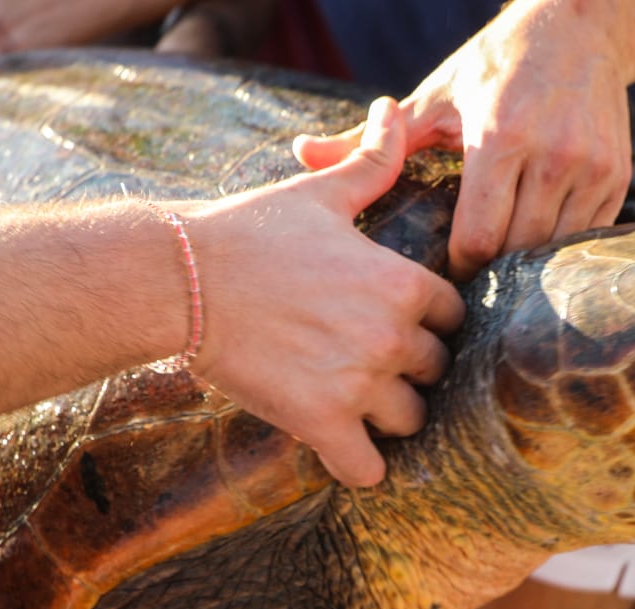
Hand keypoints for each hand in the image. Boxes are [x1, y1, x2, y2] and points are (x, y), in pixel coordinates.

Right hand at [185, 98, 465, 487]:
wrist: (181, 280)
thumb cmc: (249, 231)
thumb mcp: (319, 191)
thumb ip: (372, 163)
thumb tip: (391, 111)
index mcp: (402, 282)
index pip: (453, 317)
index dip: (427, 321)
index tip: (396, 322)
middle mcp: (391, 337)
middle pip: (437, 371)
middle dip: (411, 369)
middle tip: (371, 362)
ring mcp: (359, 384)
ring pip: (411, 421)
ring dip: (389, 416)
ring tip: (357, 402)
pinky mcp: (321, 424)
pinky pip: (368, 470)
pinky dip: (362, 468)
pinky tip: (347, 452)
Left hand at [293, 0, 632, 281]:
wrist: (578, 27)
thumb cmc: (491, 69)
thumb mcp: (431, 98)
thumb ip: (372, 140)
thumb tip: (302, 153)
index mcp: (500, 138)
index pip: (476, 238)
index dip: (456, 269)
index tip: (441, 280)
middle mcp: (551, 155)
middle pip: (514, 252)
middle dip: (488, 276)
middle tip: (463, 293)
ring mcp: (589, 169)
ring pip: (551, 252)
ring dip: (523, 270)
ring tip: (496, 281)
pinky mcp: (615, 179)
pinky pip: (582, 240)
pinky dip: (555, 252)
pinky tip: (531, 255)